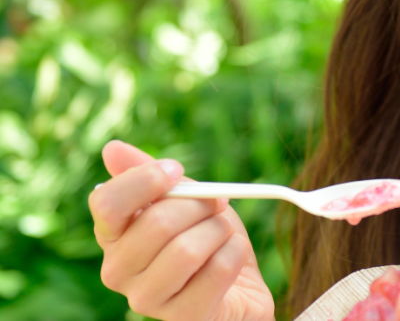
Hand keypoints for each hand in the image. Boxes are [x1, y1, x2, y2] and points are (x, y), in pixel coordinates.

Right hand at [88, 140, 274, 320]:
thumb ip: (149, 174)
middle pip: (157, 223)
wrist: (239, 285)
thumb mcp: (183, 197)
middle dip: (200, 205)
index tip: (176, 170)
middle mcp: (119, 271)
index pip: (106, 204)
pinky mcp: (184, 318)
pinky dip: (236, 252)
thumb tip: (112, 149)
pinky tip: (233, 256)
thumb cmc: (205, 236)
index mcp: (114, 236)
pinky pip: (218, 269)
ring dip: (220, 230)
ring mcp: (148, 299)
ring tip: (224, 233)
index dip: (145, 180)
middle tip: (218, 203)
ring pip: (188, 249)